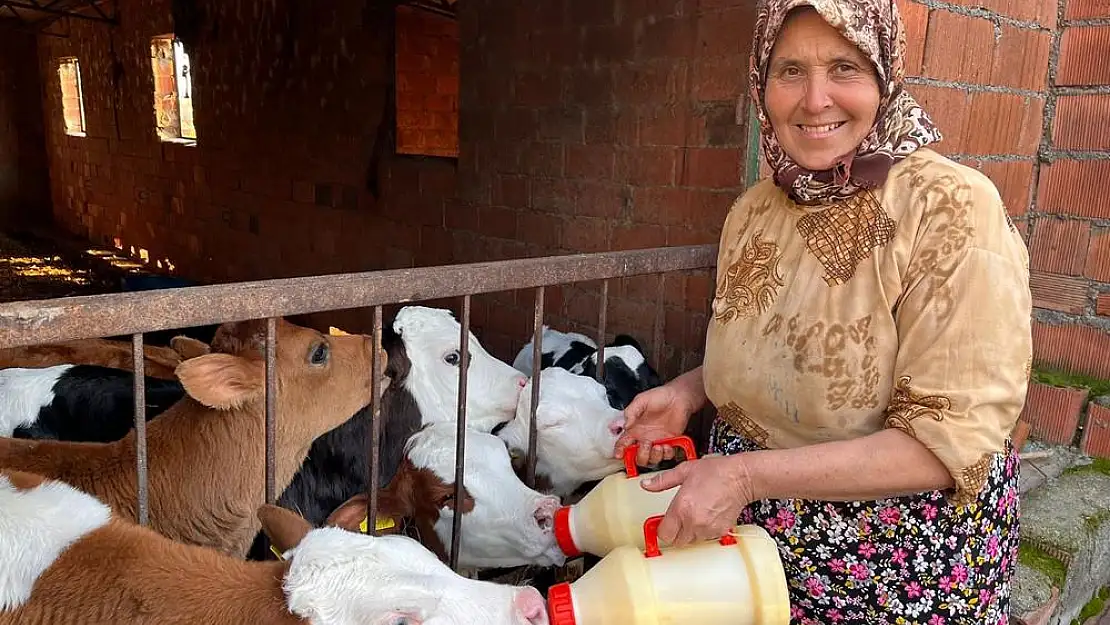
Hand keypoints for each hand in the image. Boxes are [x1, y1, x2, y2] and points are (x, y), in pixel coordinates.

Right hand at [612, 383, 696, 466]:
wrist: (678, 397)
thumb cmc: (660, 396)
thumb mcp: (641, 400)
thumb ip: (631, 412)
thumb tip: (625, 426)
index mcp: (634, 429)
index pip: (622, 443)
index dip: (619, 451)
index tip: (619, 454)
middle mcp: (644, 437)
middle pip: (636, 456)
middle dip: (640, 455)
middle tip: (645, 444)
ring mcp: (656, 441)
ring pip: (651, 459)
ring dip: (654, 456)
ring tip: (658, 445)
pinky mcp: (669, 442)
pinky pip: (667, 456)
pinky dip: (667, 454)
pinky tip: (667, 445)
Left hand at [639, 455, 755, 548]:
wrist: (741, 477)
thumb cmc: (716, 472)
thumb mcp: (684, 471)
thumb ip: (662, 481)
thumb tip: (647, 485)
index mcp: (682, 508)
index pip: (664, 534)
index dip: (662, 529)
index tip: (664, 523)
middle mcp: (694, 522)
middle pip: (676, 541)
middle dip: (675, 532)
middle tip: (679, 518)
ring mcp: (708, 529)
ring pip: (691, 541)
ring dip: (690, 532)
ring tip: (696, 513)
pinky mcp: (720, 532)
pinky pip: (706, 538)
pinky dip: (704, 531)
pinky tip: (707, 516)